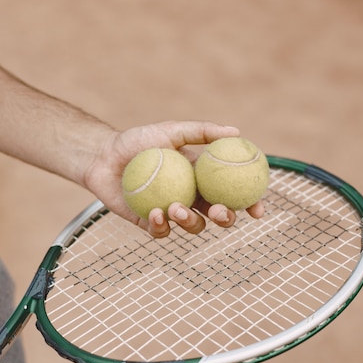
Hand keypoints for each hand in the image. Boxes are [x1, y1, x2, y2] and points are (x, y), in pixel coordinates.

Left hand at [83, 121, 264, 237]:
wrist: (104, 156)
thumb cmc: (137, 140)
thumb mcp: (170, 130)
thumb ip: (202, 132)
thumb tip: (236, 132)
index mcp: (202, 178)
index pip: (233, 192)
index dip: (249, 203)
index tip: (258, 210)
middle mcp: (191, 196)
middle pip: (219, 215)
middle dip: (225, 219)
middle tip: (217, 211)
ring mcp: (172, 211)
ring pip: (194, 226)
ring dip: (190, 221)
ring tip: (175, 206)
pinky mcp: (150, 222)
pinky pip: (163, 232)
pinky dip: (162, 225)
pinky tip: (157, 213)